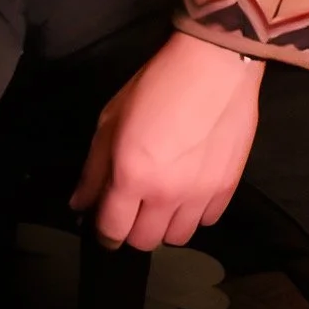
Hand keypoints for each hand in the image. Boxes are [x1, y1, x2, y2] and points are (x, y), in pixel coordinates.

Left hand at [69, 32, 264, 250]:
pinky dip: (194, 214)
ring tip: (161, 201)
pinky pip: (207, 221)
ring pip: (178, 238)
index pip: (112, 229)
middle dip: (131, 230)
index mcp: (132, 176)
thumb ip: (94, 168)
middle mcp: (166, 194)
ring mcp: (200, 195)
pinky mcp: (228, 188)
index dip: (103, 233)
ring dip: (164, 225)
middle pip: (145, 241)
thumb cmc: (157, 85)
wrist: (215, 66)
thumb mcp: (111, 119)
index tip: (103, 225)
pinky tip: (188, 191)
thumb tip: (80, 203)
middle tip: (131, 208)